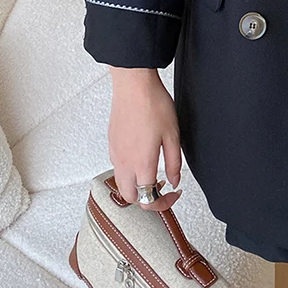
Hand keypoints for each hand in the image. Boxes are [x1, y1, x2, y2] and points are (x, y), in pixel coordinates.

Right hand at [107, 67, 182, 211]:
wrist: (133, 85)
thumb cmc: (153, 104)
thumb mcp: (173, 135)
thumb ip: (174, 163)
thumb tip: (175, 180)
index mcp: (142, 164)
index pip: (148, 199)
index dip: (163, 203)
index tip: (174, 194)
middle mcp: (124, 162)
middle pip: (130, 197)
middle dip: (146, 198)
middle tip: (162, 187)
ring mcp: (115, 153)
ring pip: (121, 183)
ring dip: (136, 185)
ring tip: (152, 172)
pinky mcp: (111, 143)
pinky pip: (118, 167)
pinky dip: (129, 171)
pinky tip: (141, 157)